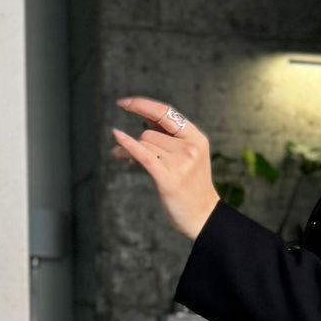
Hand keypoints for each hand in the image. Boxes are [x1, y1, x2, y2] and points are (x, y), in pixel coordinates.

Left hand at [111, 96, 219, 240]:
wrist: (203, 217)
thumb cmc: (191, 187)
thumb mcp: (188, 156)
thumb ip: (169, 137)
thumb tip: (142, 119)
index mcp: (196, 138)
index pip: (165, 113)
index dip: (142, 105)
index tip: (123, 103)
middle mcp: (190, 148)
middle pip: (150, 133)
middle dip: (137, 142)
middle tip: (126, 153)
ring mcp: (181, 163)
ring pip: (144, 145)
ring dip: (130, 151)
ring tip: (128, 161)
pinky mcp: (168, 178)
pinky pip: (143, 154)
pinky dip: (127, 145)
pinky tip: (117, 136)